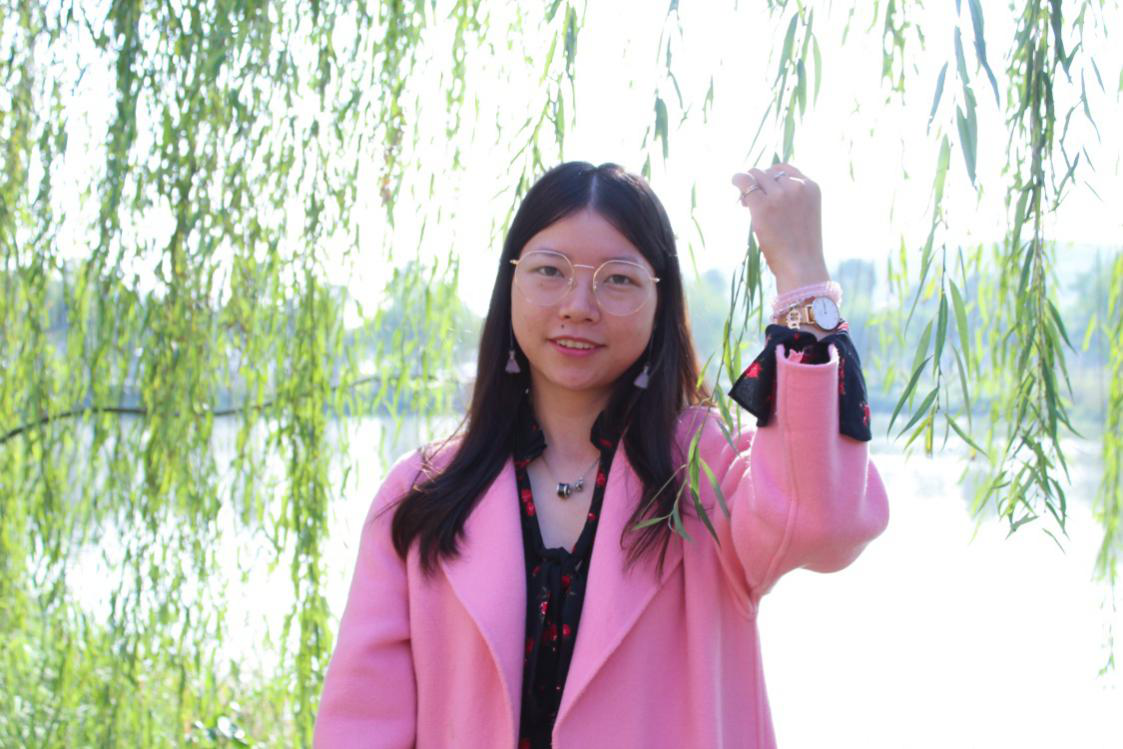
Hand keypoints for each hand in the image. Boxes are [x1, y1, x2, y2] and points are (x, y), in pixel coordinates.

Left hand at [731, 163, 829, 293]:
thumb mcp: (804, 214)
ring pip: (756, 175)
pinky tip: (734, 182)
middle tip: (753, 200)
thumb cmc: (801, 246)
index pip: (786, 169)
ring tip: (745, 201)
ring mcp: (780, 195)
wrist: (802, 265)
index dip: (772, 176)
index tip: (766, 188)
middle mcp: (797, 187)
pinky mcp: (763, 205)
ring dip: (748, 184)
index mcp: (811, 187)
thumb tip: (762, 187)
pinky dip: (737, 180)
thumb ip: (792, 198)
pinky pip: (744, 182)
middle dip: (759, 183)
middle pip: (769, 173)